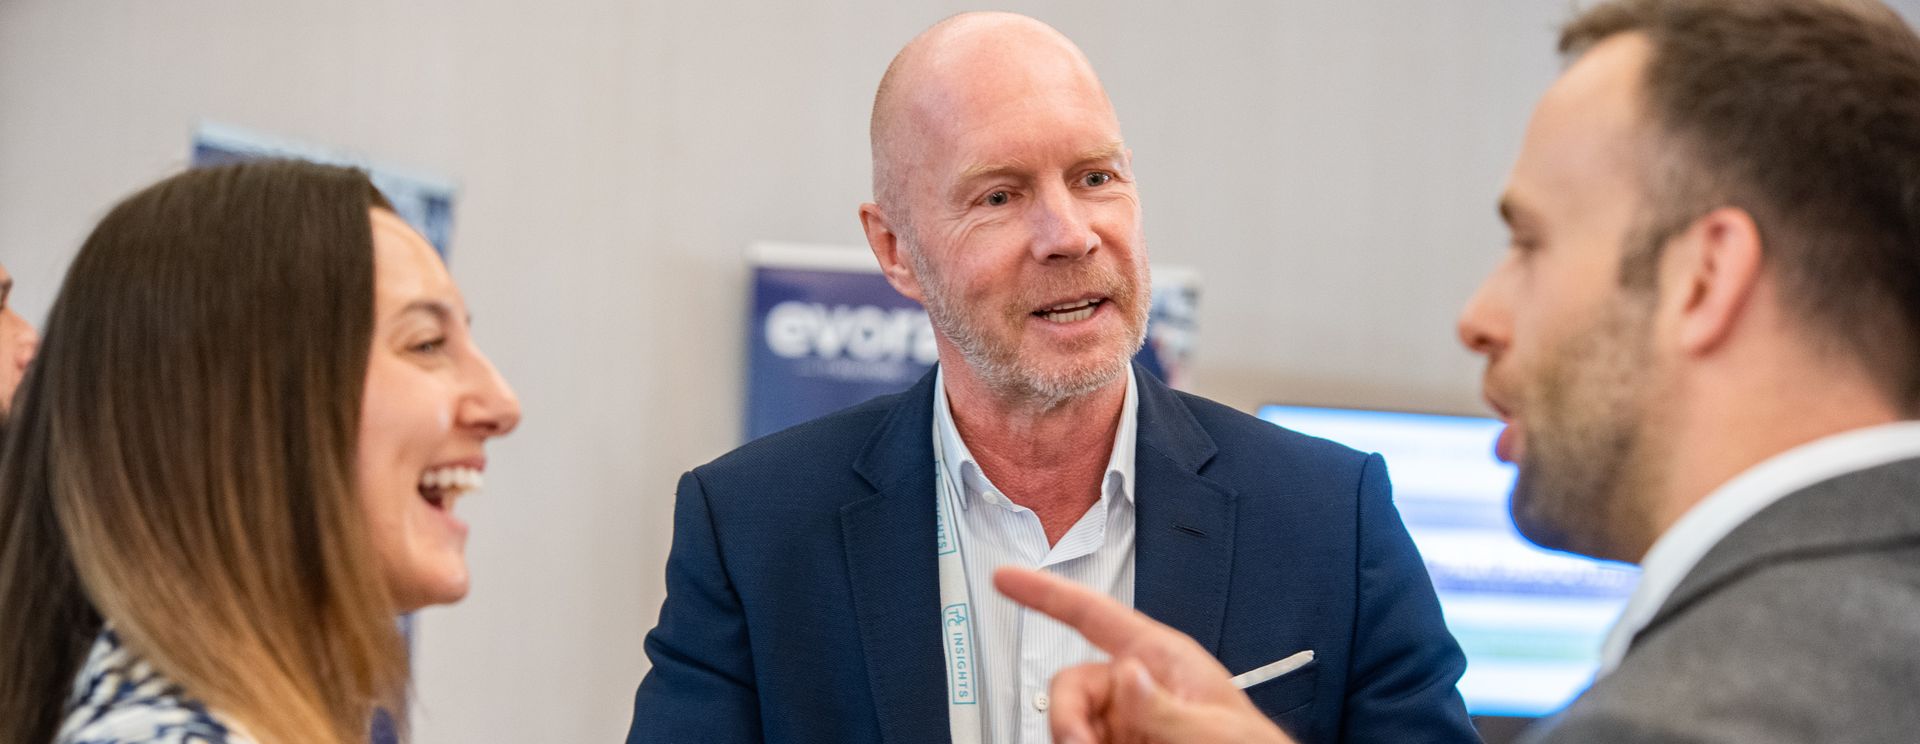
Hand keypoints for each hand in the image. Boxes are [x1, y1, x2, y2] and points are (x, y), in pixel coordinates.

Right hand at [993, 567, 1295, 743]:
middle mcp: (1136, 687)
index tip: (1006, 578)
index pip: (1093, 615)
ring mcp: (1125, 721)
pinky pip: (1081, 741)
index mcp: (1161, 657)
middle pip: (1070, 684)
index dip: (1045, 593)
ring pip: (1070, 722)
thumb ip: (1165, 703)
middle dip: (1066, 717)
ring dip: (1074, 739)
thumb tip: (1124, 675)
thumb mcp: (1214, 726)